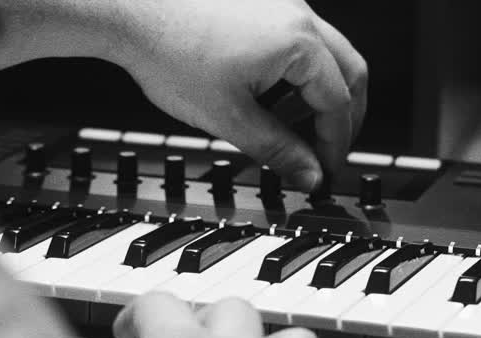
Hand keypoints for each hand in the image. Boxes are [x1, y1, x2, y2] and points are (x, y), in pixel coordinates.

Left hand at [0, 0, 366, 192]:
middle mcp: (299, 15)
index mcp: (300, 43)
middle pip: (350, 73)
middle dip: (343, 120)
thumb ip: (276, 150)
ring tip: (291, 130)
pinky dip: (297, 73)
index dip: (334, 146)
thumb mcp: (228, 117)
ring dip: (319, 96)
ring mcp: (282, 3)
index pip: (338, 104)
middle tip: (327, 155)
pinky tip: (267, 96)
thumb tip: (309, 176)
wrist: (129, 8)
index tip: (322, 173)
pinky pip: (299, 40)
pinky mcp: (262, 2)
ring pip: (326, 55)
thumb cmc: (168, 51)